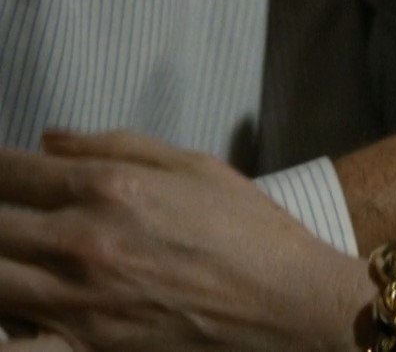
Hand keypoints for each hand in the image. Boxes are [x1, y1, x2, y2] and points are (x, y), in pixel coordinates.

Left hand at [0, 132, 364, 351]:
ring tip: (14, 255)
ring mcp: (78, 302)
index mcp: (109, 188)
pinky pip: (16, 343)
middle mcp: (82, 242)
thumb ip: (116, 144)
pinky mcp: (87, 348)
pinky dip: (8, 328)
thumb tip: (49, 139)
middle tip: (10, 211)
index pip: (6, 169)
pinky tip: (16, 310)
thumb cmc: (254, 234)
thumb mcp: (197, 166)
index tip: (1, 174)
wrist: (293, 306)